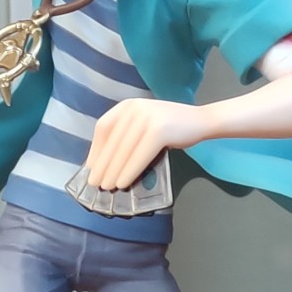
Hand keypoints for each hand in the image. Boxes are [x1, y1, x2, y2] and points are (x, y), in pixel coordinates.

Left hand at [86, 99, 209, 191]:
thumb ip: (127, 135)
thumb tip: (105, 161)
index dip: (95, 149)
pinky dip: (129, 171)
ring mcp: (147, 118)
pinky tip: (123, 182)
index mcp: (128, 105)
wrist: (202, 121)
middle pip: (112, 141)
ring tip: (107, 186)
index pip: (104, 127)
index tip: (90, 167)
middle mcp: (134, 108)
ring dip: (113, 171)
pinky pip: (139, 156)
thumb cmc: (172, 128)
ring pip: (123, 150)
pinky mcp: (158, 131)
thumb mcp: (145, 124)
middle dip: (102, 164)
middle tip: (95, 183)